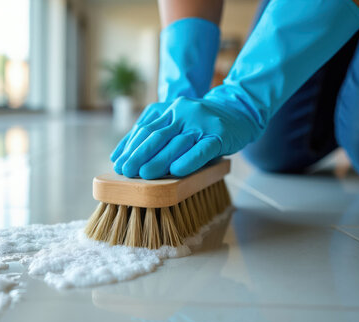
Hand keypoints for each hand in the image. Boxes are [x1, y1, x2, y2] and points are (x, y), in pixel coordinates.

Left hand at [110, 96, 261, 178]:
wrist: (240, 110)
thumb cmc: (201, 123)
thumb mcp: (176, 121)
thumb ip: (152, 133)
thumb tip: (121, 155)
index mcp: (169, 108)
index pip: (145, 128)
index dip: (130, 146)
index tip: (118, 163)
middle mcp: (183, 112)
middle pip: (157, 135)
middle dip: (139, 155)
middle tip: (127, 171)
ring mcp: (201, 122)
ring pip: (177, 143)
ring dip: (159, 160)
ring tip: (144, 175)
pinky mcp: (219, 134)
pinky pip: (202, 149)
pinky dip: (188, 160)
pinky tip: (176, 171)